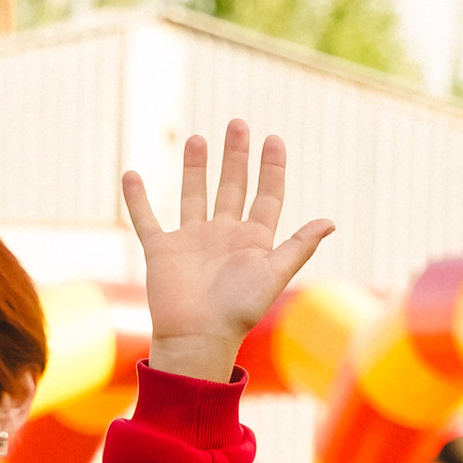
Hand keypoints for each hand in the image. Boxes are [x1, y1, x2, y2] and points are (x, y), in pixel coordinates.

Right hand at [122, 123, 332, 384]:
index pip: (266, 196)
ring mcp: (191, 241)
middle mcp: (223, 236)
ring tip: (198, 139)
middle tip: (237, 124)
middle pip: (232, 187)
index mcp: (252, 241)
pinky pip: (147, 219)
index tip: (273, 139)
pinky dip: (137, 198)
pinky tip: (131, 174)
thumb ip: (299, 247)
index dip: (271, 169)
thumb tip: (331, 222)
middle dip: (236, 156)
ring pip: (193, 195)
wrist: (197, 338)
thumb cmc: (238, 311)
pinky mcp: (162, 250)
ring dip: (195, 168)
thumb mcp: (274, 275)